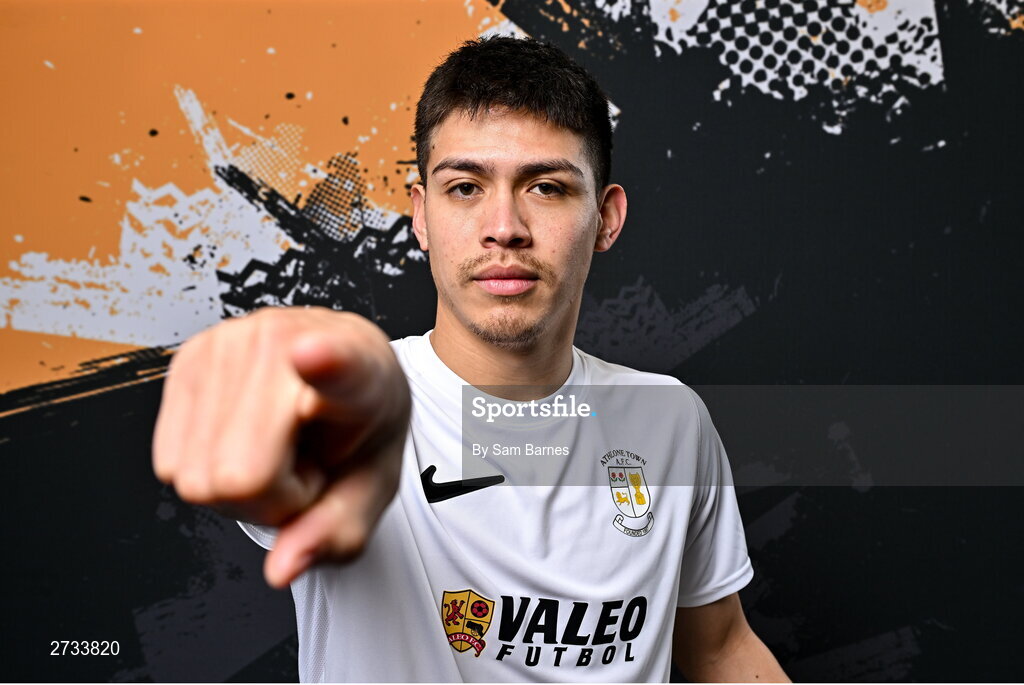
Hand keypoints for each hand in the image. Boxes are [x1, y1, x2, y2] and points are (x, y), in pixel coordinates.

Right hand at [152, 306, 410, 587]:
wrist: (346, 373)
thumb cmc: (360, 426)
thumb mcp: (371, 488)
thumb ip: (334, 533)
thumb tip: (283, 568)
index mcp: (359, 369)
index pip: (339, 365)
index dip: (324, 363)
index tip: (311, 352)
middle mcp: (288, 340)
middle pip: (238, 476)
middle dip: (270, 499)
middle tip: (301, 468)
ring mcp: (229, 342)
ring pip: (193, 476)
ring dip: (235, 484)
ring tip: (275, 448)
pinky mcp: (186, 356)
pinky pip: (168, 462)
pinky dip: (205, 468)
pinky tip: (244, 439)